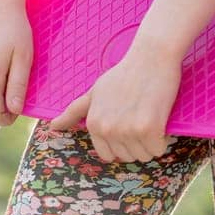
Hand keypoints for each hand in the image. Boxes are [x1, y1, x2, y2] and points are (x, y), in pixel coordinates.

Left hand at [47, 46, 181, 163]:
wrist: (151, 57)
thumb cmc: (124, 74)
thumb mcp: (94, 92)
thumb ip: (74, 112)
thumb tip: (52, 127)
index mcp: (94, 124)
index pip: (108, 155)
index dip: (121, 142)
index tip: (128, 122)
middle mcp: (108, 129)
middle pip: (127, 156)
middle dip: (136, 143)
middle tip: (140, 116)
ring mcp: (128, 130)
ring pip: (143, 156)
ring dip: (150, 142)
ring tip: (149, 115)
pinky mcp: (149, 128)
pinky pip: (157, 150)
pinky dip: (162, 139)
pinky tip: (159, 118)